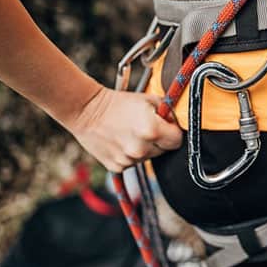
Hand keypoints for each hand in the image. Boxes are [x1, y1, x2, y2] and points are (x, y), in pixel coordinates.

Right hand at [66, 87, 182, 171]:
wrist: (87, 111)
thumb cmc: (119, 103)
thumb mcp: (149, 100)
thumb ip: (169, 112)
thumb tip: (179, 123)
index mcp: (152, 131)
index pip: (178, 141)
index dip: (174, 132)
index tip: (167, 126)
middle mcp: (141, 149)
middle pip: (164, 151)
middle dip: (161, 140)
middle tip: (147, 127)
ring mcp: (128, 160)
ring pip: (149, 157)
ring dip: (146, 148)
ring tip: (131, 132)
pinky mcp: (117, 167)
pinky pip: (133, 162)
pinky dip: (131, 154)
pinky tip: (122, 140)